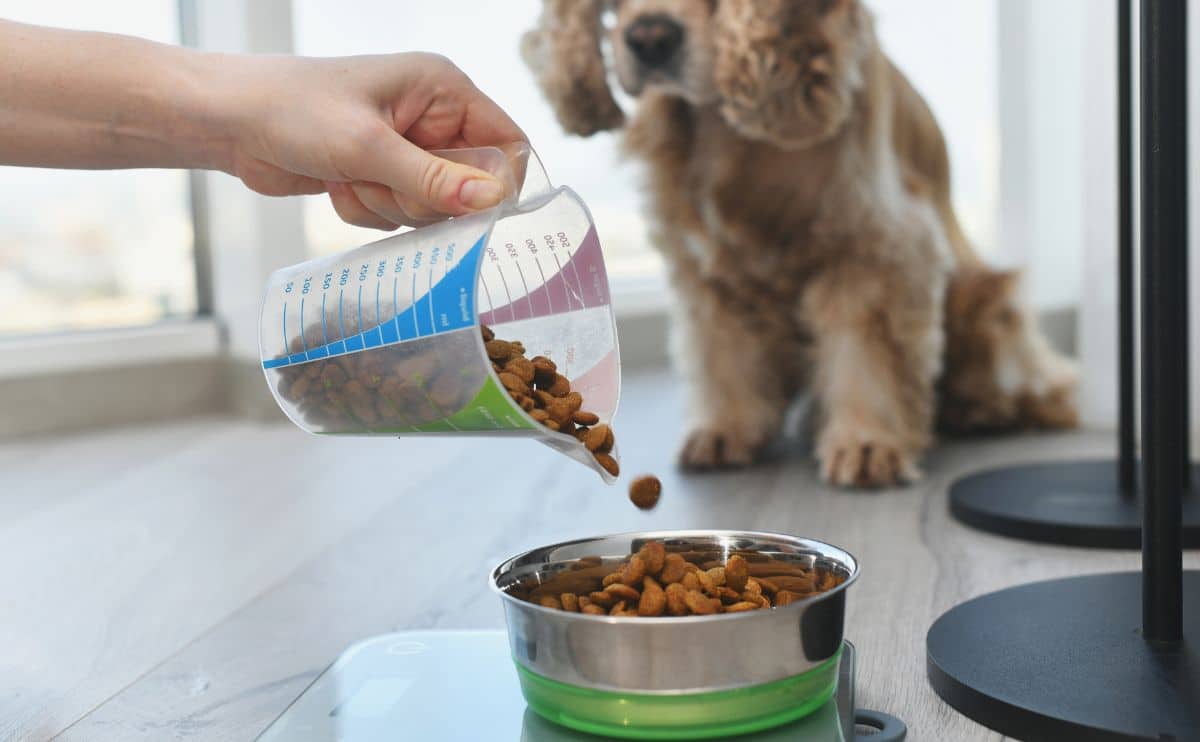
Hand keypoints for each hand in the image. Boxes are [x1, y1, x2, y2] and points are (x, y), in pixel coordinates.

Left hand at [220, 52, 526, 228]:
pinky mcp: (383, 174)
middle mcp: (433, 116)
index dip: (496, 183)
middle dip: (423, 198)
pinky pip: (400, 214)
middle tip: (380, 181)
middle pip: (471, 185)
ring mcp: (407, 148)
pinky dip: (369, 210)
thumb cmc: (292, 110)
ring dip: (390, 206)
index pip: (508, 142)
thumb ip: (433, 179)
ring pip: (432, 207)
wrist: (227, 121)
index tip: (468, 211)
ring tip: (349, 177)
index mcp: (443, 89)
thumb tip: (492, 201)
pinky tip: (338, 185)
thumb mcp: (367, 147)